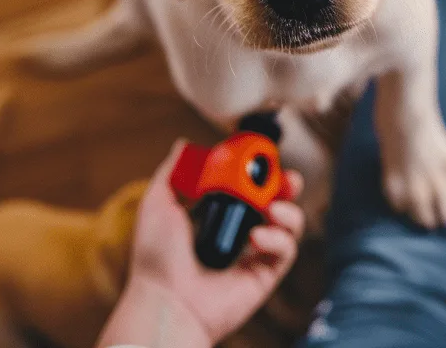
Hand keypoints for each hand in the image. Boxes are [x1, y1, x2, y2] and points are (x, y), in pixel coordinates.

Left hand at [97, 141, 304, 347]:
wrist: (165, 300)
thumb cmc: (156, 257)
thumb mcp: (158, 204)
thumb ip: (173, 172)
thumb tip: (183, 144)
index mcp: (215, 214)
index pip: (246, 185)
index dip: (259, 170)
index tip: (262, 157)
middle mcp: (237, 232)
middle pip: (275, 200)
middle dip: (286, 185)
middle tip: (287, 178)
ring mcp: (253, 254)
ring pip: (288, 224)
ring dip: (288, 210)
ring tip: (273, 208)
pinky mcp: (265, 274)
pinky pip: (286, 250)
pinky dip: (278, 238)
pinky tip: (256, 237)